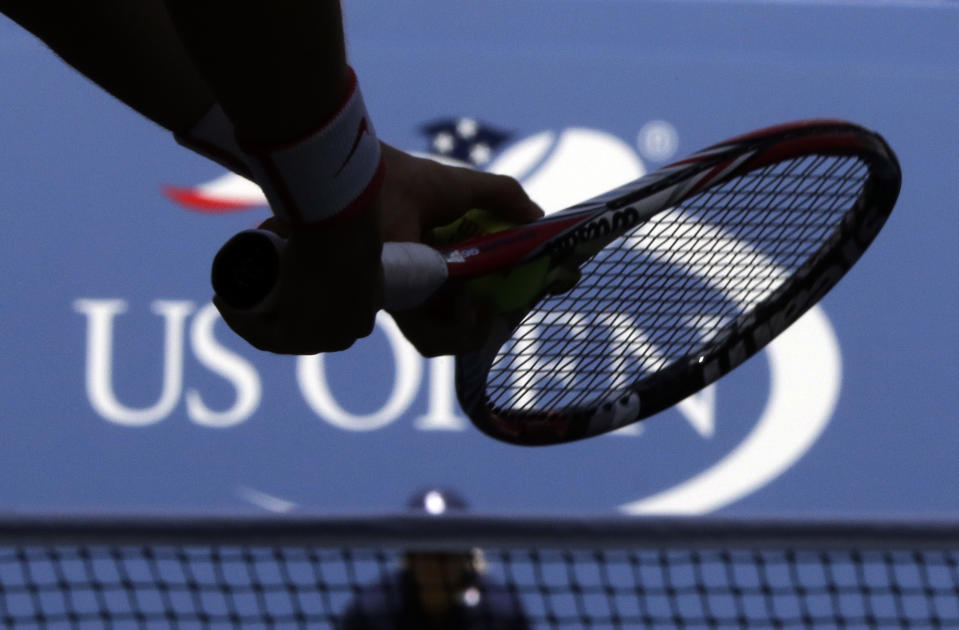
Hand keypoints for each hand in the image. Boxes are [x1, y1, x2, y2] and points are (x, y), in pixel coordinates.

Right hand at [213, 208, 382, 354]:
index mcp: (362, 319)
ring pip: (277, 337)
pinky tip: (224, 302)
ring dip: (247, 319)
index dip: (287, 307)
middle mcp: (345, 337)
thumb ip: (335, 221)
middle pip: (296, 331)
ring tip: (229, 293)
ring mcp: (322, 342)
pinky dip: (239, 320)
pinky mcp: (298, 338)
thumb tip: (309, 215)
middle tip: (242, 288)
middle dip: (264, 314)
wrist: (348, 234)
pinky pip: (263, 336)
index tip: (265, 284)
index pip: (318, 321)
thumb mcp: (346, 231)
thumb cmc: (350, 228)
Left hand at [378, 143, 542, 356]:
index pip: (469, 297)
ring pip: (445, 339)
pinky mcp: (396, 308)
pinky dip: (459, 329)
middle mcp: (417, 285)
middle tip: (508, 302)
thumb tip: (538, 217)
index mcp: (432, 261)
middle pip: (458, 325)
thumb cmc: (409, 180)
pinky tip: (472, 302)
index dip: (500, 299)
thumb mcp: (467, 188)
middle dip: (491, 321)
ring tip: (487, 304)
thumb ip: (504, 197)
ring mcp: (405, 300)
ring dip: (476, 329)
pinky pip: (431, 338)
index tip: (524, 289)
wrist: (372, 180)